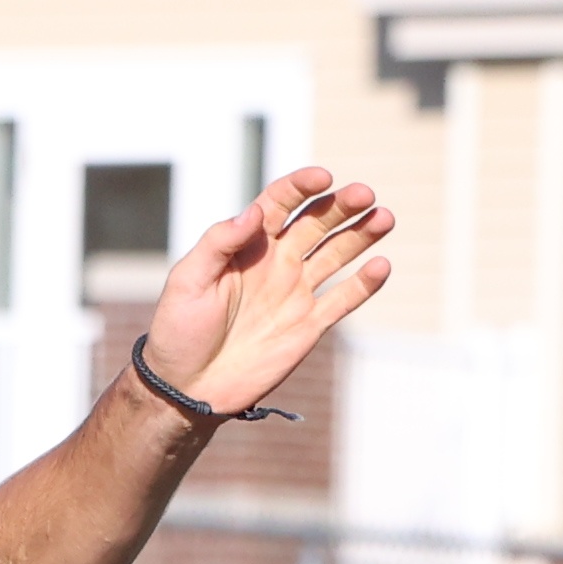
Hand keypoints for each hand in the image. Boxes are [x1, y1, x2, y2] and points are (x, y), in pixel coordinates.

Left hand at [137, 167, 393, 420]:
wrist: (188, 386)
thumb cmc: (178, 330)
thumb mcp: (187, 280)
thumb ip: (219, 242)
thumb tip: (253, 211)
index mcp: (246, 245)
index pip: (280, 202)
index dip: (302, 186)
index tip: (322, 177)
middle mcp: (276, 262)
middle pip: (316, 222)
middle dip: (341, 205)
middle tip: (365, 194)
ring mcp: (295, 292)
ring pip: (336, 254)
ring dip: (361, 235)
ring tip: (385, 217)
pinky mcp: (309, 325)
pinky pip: (343, 299)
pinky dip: (364, 284)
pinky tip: (382, 265)